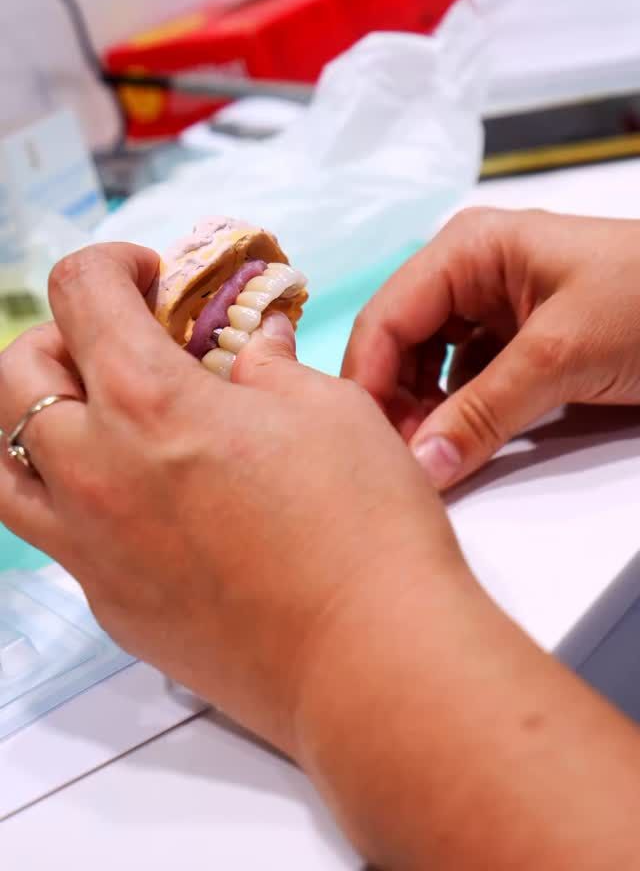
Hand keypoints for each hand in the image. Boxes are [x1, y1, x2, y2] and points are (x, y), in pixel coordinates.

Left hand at [0, 243, 463, 760]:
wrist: (370, 659)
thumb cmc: (361, 525)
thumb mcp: (327, 407)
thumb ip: (269, 364)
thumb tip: (253, 344)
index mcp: (148, 400)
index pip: (78, 293)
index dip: (111, 264)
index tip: (150, 277)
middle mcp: (95, 471)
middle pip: (17, 374)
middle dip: (63, 337)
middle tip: (123, 342)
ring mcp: (91, 548)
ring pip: (5, 464)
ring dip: (38, 420)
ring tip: (100, 418)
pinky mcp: (109, 604)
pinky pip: (55, 534)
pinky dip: (74, 494)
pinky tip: (140, 496)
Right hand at [342, 209, 639, 488]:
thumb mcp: (563, 354)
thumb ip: (486, 412)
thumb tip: (423, 465)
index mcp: (469, 248)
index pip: (388, 315)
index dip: (369, 379)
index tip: (365, 441)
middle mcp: (472, 272)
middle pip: (403, 340)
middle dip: (396, 398)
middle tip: (401, 459)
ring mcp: (497, 306)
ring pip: (432, 363)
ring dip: (426, 409)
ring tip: (430, 455)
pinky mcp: (522, 339)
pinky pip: (469, 377)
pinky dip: (460, 410)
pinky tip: (462, 439)